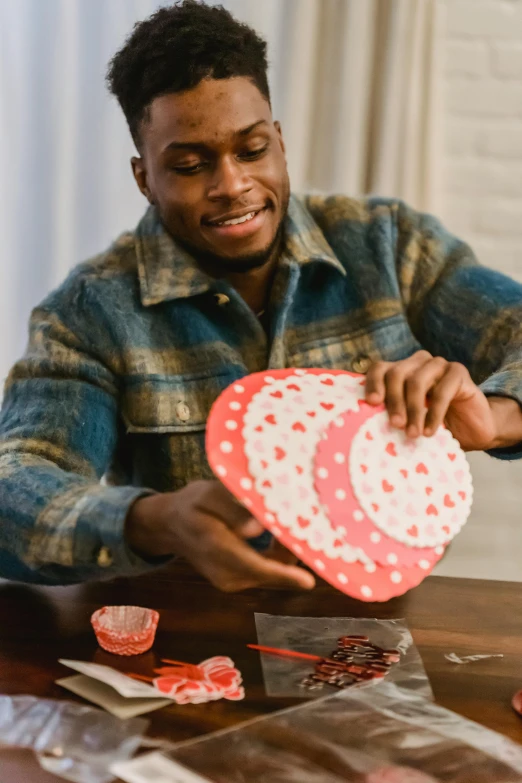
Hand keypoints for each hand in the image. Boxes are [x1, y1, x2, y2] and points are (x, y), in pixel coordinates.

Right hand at [126, 480, 314, 591]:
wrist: (170, 526)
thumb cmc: (192, 504)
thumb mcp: (209, 494)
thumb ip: (233, 510)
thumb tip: (257, 528)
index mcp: (217, 548)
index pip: (255, 566)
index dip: (283, 574)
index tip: (309, 581)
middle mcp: (226, 573)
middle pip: (270, 572)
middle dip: (293, 554)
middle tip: (310, 525)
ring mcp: (232, 581)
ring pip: (270, 573)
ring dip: (287, 554)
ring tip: (298, 524)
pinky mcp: (237, 580)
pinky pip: (265, 572)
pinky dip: (278, 557)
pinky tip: (283, 535)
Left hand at [364, 350, 521, 450]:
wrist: (473, 429)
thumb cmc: (435, 425)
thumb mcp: (409, 420)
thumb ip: (393, 415)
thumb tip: (366, 426)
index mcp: (401, 371)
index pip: (380, 368)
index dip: (373, 383)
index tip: (372, 403)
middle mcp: (417, 363)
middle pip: (396, 374)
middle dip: (394, 401)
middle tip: (395, 425)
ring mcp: (438, 364)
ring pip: (417, 381)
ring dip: (413, 410)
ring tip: (413, 434)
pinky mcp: (458, 372)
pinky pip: (442, 391)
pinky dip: (434, 414)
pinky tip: (430, 432)